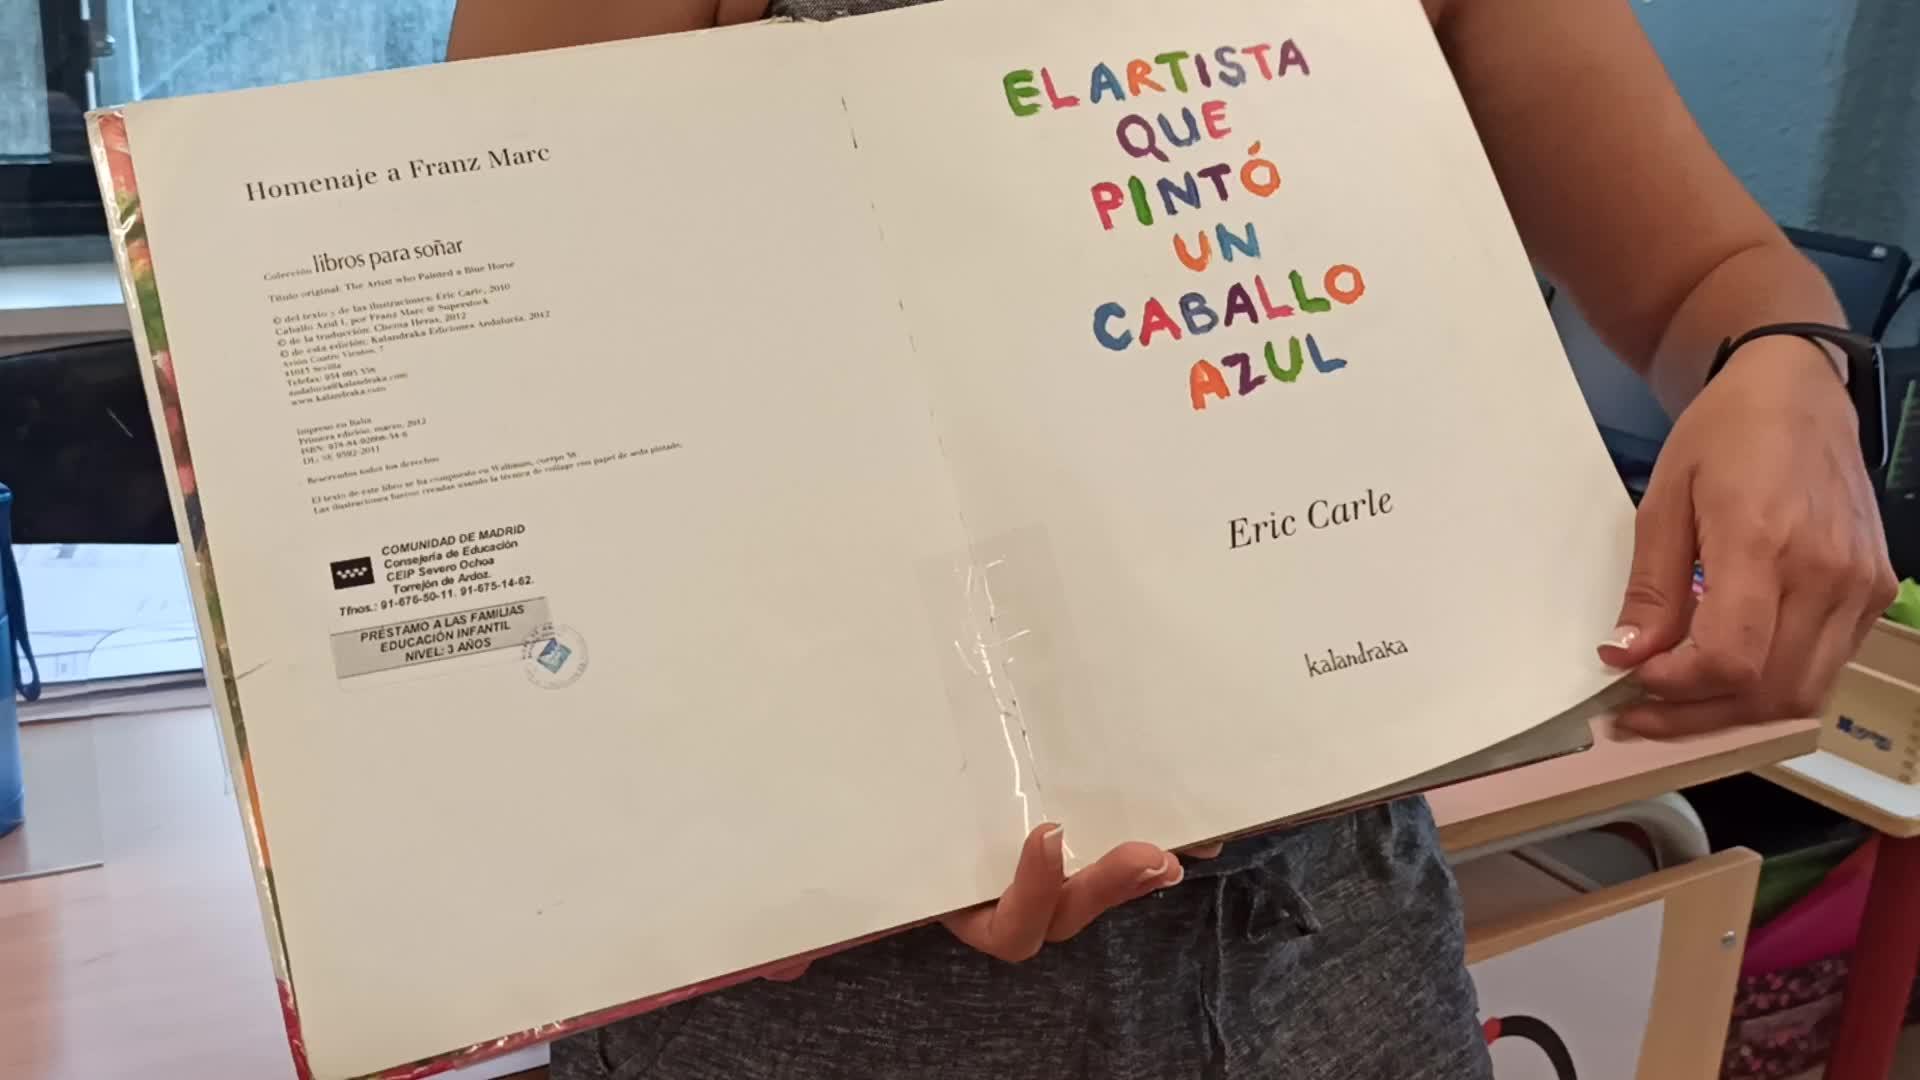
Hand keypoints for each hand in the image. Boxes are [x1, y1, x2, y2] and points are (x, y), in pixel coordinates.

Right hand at [761, 826, 1206, 980]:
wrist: (877, 798)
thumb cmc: (871, 850)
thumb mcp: (847, 884)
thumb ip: (810, 927)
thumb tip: (778, 972)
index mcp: (966, 908)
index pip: (1009, 927)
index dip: (1034, 891)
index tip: (1047, 833)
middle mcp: (1012, 897)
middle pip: (1071, 911)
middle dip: (1109, 886)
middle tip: (1148, 854)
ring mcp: (1046, 870)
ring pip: (1099, 883)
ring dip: (1141, 870)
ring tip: (1181, 844)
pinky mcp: (1071, 835)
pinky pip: (1119, 848)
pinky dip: (1163, 840)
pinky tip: (1209, 824)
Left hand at [1599, 336, 1896, 735]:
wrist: (1798, 390)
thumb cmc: (1723, 435)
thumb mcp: (1664, 501)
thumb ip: (1652, 588)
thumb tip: (1628, 658)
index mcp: (1764, 541)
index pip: (1731, 658)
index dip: (1678, 689)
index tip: (1634, 682)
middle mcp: (1827, 572)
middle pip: (1770, 691)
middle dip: (1700, 716)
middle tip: (1645, 711)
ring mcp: (1862, 585)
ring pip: (1804, 692)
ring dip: (1738, 710)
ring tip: (1683, 697)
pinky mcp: (1877, 589)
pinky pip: (1828, 665)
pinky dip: (1777, 682)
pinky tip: (1731, 668)